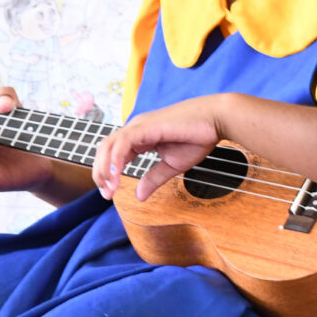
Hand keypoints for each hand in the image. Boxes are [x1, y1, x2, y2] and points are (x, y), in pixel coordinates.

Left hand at [91, 95, 227, 201]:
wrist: (216, 120)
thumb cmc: (197, 138)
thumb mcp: (172, 165)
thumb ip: (153, 179)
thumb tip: (138, 196)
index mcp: (139, 137)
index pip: (112, 154)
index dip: (107, 174)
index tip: (109, 194)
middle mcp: (135, 129)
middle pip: (105, 149)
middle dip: (100, 173)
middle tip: (106, 194)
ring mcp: (139, 125)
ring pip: (110, 145)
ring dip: (105, 168)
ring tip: (110, 187)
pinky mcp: (146, 126)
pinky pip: (124, 142)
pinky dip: (117, 158)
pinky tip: (117, 174)